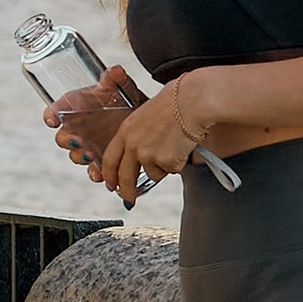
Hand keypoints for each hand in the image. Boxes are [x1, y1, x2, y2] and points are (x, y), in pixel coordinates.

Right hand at [44, 67, 138, 182]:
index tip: (51, 120)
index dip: (50, 115)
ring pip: (76, 155)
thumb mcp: (122, 86)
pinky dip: (94, 173)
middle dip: (67, 141)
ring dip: (80, 157)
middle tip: (78, 141)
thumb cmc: (125, 97)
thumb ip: (116, 79)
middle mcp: (76, 127)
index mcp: (75, 106)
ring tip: (91, 157)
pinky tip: (100, 175)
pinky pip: (92, 170)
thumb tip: (116, 71)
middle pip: (62, 138)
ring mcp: (86, 145)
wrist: (142, 116)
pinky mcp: (99, 159)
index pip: (55, 110)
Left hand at [90, 83, 194, 203]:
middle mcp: (133, 145)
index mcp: (126, 130)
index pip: (110, 159)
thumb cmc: (176, 102)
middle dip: (126, 192)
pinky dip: (178, 162)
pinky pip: (171, 170)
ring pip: (153, 173)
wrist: (193, 102)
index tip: (111, 184)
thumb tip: (141, 149)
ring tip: (174, 144)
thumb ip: (139, 133)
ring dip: (163, 166)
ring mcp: (148, 155)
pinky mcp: (165, 162)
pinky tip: (182, 145)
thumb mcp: (147, 114)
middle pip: (125, 177)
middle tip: (129, 199)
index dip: (109, 175)